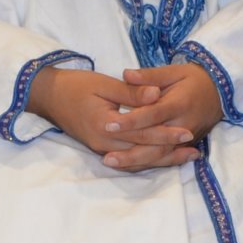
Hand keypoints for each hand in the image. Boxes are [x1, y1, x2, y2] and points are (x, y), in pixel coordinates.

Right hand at [26, 64, 194, 169]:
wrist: (47, 96)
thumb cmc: (75, 85)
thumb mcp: (103, 83)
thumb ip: (131, 92)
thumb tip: (157, 94)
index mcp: (105, 125)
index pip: (142, 132)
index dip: (166, 133)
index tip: (188, 131)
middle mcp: (104, 142)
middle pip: (143, 152)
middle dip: (170, 151)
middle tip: (195, 151)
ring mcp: (101, 148)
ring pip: (137, 159)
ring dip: (162, 159)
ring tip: (187, 158)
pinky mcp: (101, 148)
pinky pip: (129, 158)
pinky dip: (147, 158)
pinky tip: (163, 156)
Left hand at [109, 62, 224, 165]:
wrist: (221, 92)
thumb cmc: (194, 79)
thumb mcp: (174, 71)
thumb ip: (150, 75)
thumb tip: (126, 74)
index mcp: (179, 103)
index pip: (153, 115)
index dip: (131, 121)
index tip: (109, 124)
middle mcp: (183, 125)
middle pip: (156, 144)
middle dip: (131, 153)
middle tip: (106, 158)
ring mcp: (186, 138)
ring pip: (160, 155)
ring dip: (136, 161)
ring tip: (112, 163)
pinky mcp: (185, 145)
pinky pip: (165, 157)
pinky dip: (147, 163)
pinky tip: (128, 166)